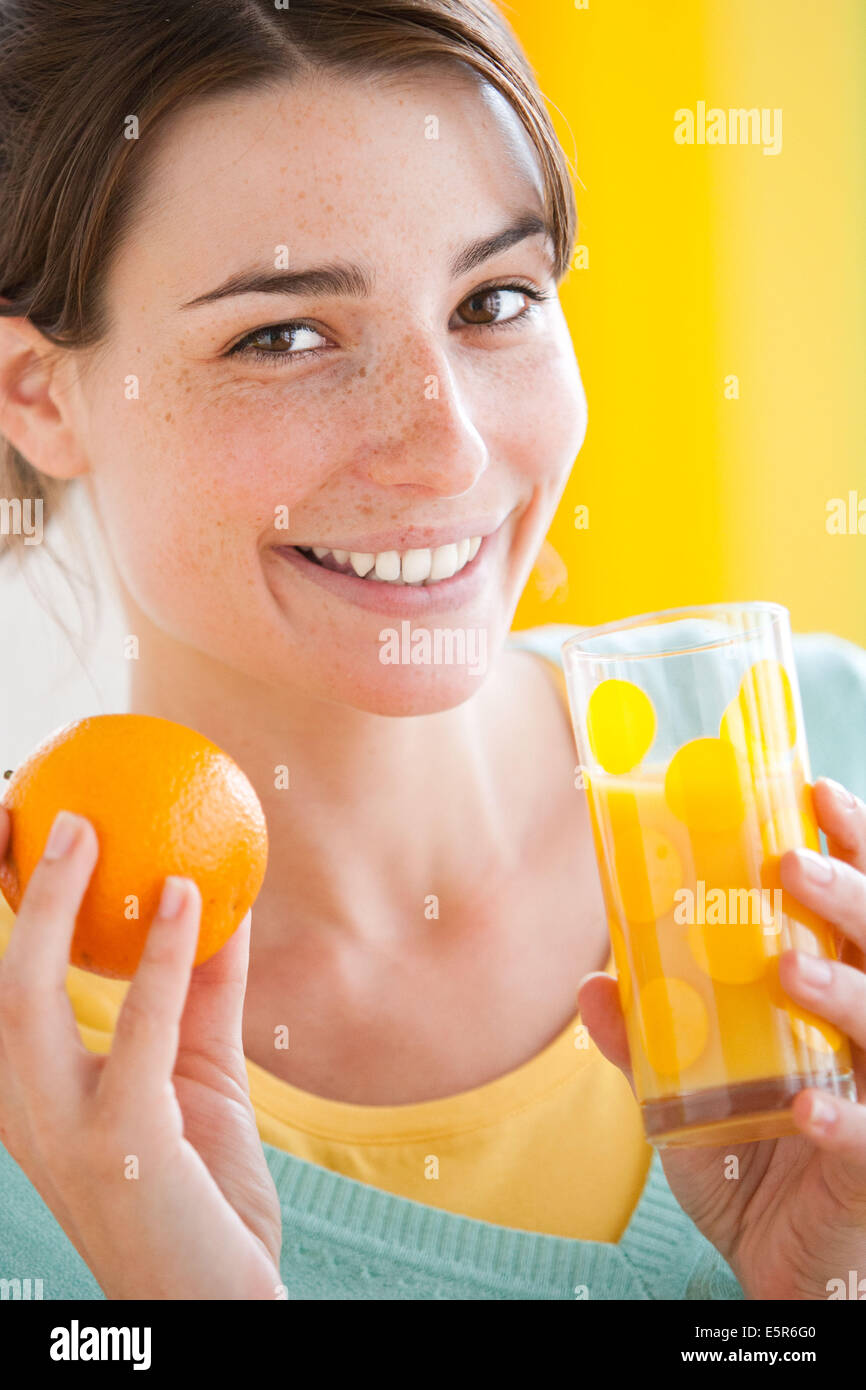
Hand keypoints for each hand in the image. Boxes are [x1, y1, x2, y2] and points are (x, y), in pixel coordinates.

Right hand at [0, 806, 282, 1299]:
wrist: (214, 1302)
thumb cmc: (200, 1189)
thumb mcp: (198, 1071)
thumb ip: (201, 990)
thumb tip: (221, 898)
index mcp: (30, 1093)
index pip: (0, 983)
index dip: (1, 905)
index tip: (17, 824)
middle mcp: (23, 1109)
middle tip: (35, 805)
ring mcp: (62, 1129)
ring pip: (25, 995)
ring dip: (53, 904)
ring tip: (90, 826)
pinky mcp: (123, 1141)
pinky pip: (142, 1028)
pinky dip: (166, 955)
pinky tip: (190, 895)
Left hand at [579, 776, 865, 1300]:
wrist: (778, 1268)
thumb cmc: (748, 1162)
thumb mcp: (685, 1094)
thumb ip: (648, 1039)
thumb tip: (591, 983)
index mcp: (832, 997)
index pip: (853, 909)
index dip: (849, 846)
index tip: (813, 793)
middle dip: (846, 896)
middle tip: (788, 864)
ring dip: (843, 991)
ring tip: (785, 967)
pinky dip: (846, 1124)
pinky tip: (809, 1111)